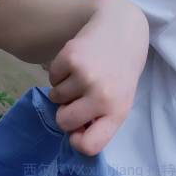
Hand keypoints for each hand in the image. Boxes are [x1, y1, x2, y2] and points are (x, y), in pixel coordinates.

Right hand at [47, 0, 148, 155]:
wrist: (123, 30)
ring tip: (82, 75)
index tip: (77, 131)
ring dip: (63, 89)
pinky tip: (76, 63)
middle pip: (64, 122)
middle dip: (65, 112)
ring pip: (55, 98)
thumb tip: (72, 133)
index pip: (90, 146)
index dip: (77, 142)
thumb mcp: (119, 100)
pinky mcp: (70, 57)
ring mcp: (85, 77)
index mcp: (117, 112)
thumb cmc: (120, 73)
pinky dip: (59, 73)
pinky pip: (51, 78)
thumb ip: (99, 119)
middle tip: (78, 97)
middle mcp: (102, 97)